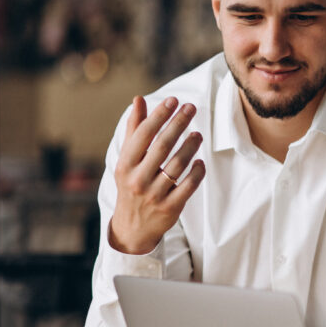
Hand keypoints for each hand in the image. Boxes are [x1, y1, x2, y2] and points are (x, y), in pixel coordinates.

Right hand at [109, 96, 206, 253]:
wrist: (132, 227)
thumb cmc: (132, 185)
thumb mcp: (127, 160)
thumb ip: (135, 130)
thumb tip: (138, 99)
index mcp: (125, 165)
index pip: (143, 134)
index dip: (159, 115)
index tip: (173, 100)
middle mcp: (138, 179)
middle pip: (162, 146)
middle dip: (178, 124)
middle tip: (191, 108)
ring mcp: (154, 195)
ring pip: (177, 165)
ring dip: (190, 146)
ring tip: (198, 134)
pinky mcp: (170, 208)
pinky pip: (188, 185)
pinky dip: (197, 171)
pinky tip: (200, 161)